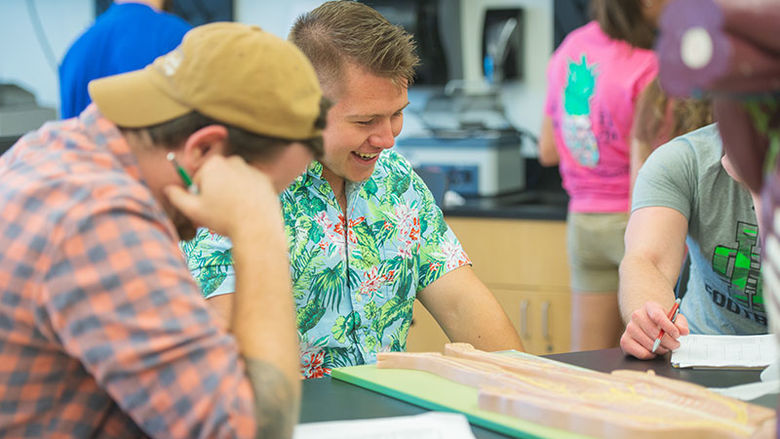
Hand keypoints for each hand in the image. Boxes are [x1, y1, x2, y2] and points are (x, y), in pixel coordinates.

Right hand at [164, 155, 282, 237]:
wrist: (257, 228)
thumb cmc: (224, 219)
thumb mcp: (193, 210)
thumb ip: (177, 197)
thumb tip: (168, 189)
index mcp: (213, 164)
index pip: (200, 179)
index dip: (200, 196)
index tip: (206, 207)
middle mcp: (233, 161)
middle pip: (218, 178)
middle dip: (216, 191)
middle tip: (219, 212)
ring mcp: (251, 169)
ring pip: (234, 182)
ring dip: (232, 193)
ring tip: (235, 212)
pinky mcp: (265, 179)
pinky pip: (250, 187)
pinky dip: (248, 195)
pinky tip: (249, 210)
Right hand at [620, 301, 689, 359]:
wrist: (647, 324)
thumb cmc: (661, 322)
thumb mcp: (674, 318)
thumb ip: (681, 323)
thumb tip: (683, 331)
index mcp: (649, 307)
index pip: (657, 316)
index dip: (669, 327)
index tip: (677, 335)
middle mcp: (636, 315)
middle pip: (655, 333)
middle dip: (669, 343)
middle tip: (675, 345)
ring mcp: (629, 328)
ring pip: (650, 344)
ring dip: (661, 349)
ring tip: (665, 347)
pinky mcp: (625, 341)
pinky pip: (642, 353)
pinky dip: (651, 355)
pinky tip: (654, 350)